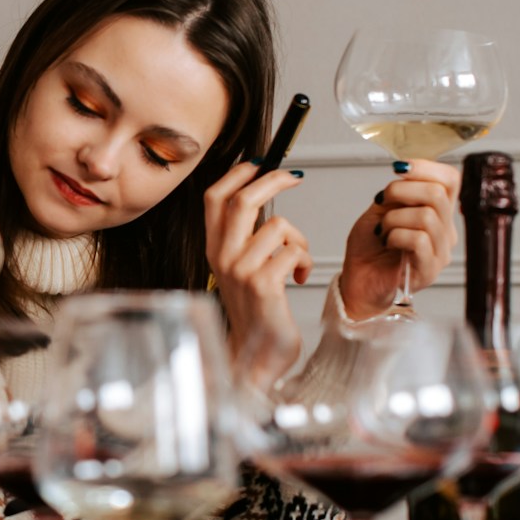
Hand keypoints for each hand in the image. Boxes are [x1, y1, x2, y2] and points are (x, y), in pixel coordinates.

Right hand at [204, 161, 312, 383]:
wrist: (255, 356)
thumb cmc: (256, 313)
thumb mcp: (240, 270)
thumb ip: (243, 239)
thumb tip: (259, 200)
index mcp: (214, 250)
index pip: (215, 198)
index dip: (237, 173)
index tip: (259, 163)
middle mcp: (223, 256)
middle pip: (243, 200)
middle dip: (273, 180)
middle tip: (294, 176)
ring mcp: (241, 270)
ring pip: (278, 225)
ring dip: (299, 239)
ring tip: (298, 261)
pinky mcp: (263, 284)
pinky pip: (293, 251)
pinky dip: (305, 261)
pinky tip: (300, 277)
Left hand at [339, 159, 461, 319]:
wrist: (358, 280)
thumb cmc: (370, 247)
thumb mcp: (382, 209)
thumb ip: (399, 191)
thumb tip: (407, 169)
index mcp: (438, 212)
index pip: (450, 179)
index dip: (426, 166)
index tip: (399, 168)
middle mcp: (445, 231)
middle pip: (437, 194)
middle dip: (401, 190)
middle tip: (381, 202)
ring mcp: (440, 252)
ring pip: (427, 217)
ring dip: (394, 218)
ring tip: (382, 229)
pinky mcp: (429, 270)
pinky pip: (419, 240)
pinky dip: (395, 236)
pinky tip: (386, 242)